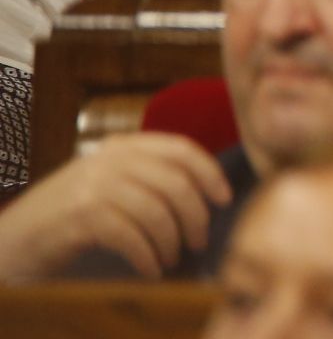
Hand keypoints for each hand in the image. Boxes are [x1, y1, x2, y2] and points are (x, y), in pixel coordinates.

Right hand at [0, 132, 229, 281]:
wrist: (10, 242)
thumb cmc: (65, 220)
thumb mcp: (105, 185)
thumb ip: (144, 179)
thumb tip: (203, 193)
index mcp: (119, 148)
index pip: (180, 149)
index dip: (210, 174)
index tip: (224, 200)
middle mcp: (107, 160)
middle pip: (175, 182)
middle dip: (195, 215)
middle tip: (199, 242)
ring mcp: (92, 186)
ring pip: (157, 210)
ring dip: (171, 241)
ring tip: (171, 259)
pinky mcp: (79, 216)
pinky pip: (131, 235)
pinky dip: (148, 256)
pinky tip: (152, 270)